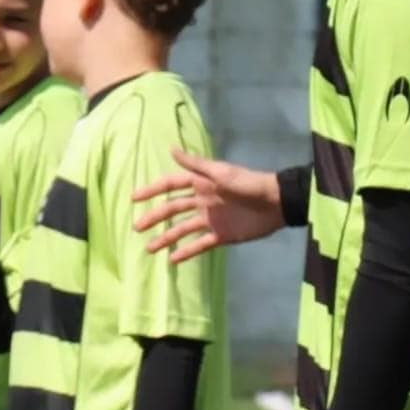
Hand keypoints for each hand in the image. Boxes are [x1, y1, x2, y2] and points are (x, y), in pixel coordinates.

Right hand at [132, 150, 283, 263]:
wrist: (276, 203)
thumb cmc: (248, 184)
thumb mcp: (221, 172)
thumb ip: (196, 164)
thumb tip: (171, 149)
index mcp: (201, 184)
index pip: (170, 186)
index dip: (152, 191)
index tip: (134, 199)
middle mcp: (201, 201)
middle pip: (172, 210)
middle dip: (154, 218)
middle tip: (137, 227)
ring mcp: (210, 220)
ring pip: (182, 230)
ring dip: (166, 238)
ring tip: (149, 249)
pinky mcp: (221, 236)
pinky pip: (199, 245)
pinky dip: (186, 252)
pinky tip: (173, 260)